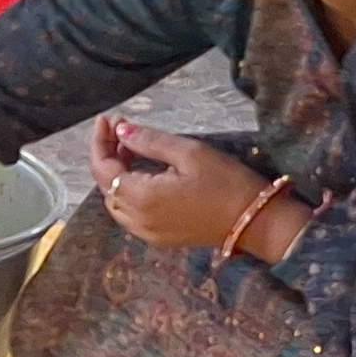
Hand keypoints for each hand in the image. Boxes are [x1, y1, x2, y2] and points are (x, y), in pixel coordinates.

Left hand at [92, 118, 271, 251]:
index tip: (107, 119)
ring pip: (115, 201)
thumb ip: (150, 141)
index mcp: (142, 198)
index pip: (103, 169)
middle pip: (105, 185)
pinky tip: (141, 172)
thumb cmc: (226, 183)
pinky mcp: (159, 237)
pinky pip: (130, 214)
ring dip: (116, 173)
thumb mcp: (189, 153)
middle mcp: (138, 220)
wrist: (255, 222)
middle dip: (107, 155)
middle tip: (121, 128)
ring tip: (130, 146)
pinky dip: (128, 191)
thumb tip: (120, 130)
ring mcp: (147, 232)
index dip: (100, 142)